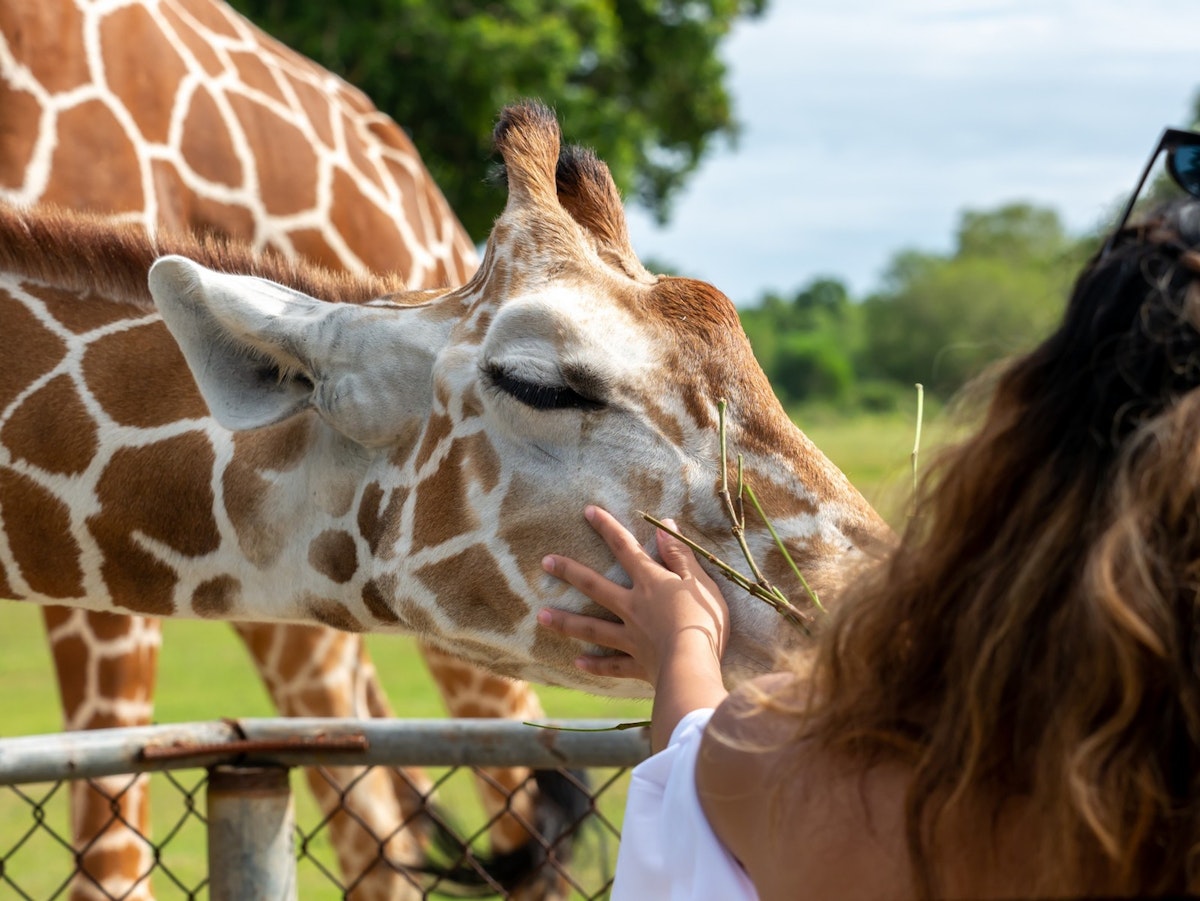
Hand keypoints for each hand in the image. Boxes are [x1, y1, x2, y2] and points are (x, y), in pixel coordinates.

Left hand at [538, 506, 729, 689]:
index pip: (625, 548)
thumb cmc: (703, 619)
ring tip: (541, 615)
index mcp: (650, 583)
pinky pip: (612, 665)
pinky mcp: (638, 664)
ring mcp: (631, 637)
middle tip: (545, 563)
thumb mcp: (699, 580)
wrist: (694, 665)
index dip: (607, 528)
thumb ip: (680, 554)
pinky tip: (577, 663)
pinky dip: (596, 665)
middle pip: (595, 586)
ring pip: (593, 628)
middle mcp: (633, 607)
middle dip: (569, 572)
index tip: (587, 512)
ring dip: (566, 621)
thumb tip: (664, 525)